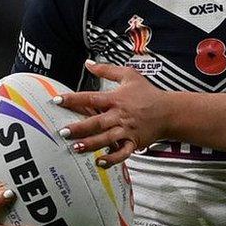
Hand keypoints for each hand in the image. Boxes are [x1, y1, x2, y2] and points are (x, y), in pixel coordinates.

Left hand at [55, 61, 170, 166]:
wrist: (168, 111)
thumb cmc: (147, 93)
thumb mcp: (129, 75)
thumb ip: (106, 70)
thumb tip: (88, 63)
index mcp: (116, 99)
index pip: (91, 98)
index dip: (73, 99)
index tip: (56, 101)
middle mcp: (119, 115)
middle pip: (96, 122)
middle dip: (79, 128)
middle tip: (62, 132)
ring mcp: (127, 130)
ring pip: (106, 138)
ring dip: (91, 144)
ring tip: (76, 148)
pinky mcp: (134, 142)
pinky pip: (122, 153)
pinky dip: (112, 159)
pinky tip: (100, 162)